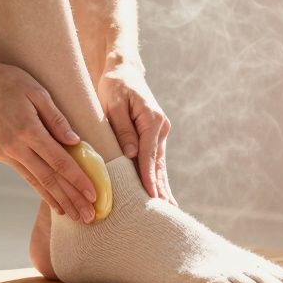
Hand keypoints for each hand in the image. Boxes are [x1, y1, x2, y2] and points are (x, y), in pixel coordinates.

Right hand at [0, 59, 98, 221]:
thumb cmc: (6, 80)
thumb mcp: (36, 91)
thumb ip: (55, 118)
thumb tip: (75, 141)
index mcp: (28, 130)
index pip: (59, 161)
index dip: (78, 180)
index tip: (93, 195)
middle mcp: (16, 147)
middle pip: (50, 179)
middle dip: (71, 199)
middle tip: (89, 217)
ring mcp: (6, 153)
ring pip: (37, 182)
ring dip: (57, 200)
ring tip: (74, 215)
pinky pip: (25, 175)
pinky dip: (40, 189)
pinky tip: (52, 200)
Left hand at [96, 61, 176, 205]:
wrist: (123, 70)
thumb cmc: (115, 85)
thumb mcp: (114, 103)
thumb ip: (122, 128)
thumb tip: (131, 154)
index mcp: (152, 119)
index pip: (148, 153)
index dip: (149, 176)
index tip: (151, 196)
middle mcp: (160, 127)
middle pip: (159, 163)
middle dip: (161, 188)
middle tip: (167, 212)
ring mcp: (159, 132)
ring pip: (159, 164)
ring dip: (162, 186)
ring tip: (168, 209)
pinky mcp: (153, 136)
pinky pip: (155, 160)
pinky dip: (157, 176)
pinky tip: (160, 193)